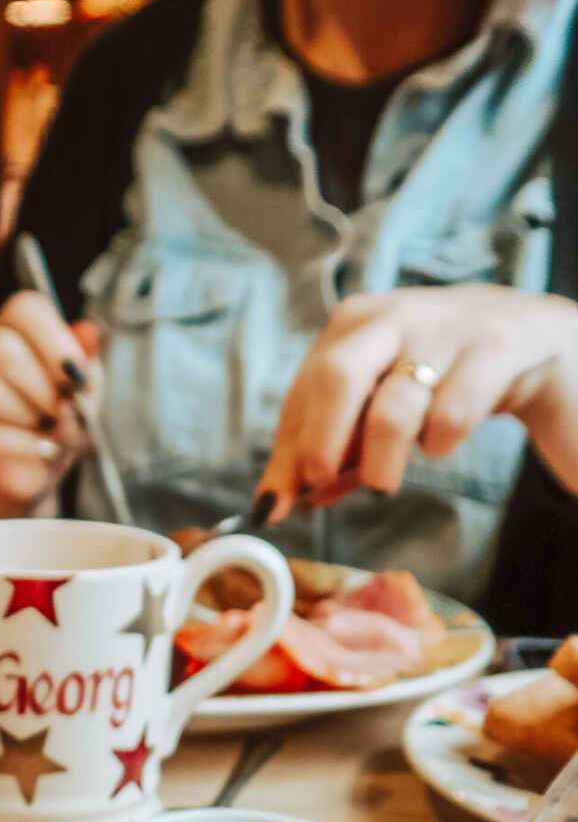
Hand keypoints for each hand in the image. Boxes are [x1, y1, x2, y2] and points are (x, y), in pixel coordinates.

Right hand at [0, 292, 100, 524]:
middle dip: (43, 386)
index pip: (25, 308)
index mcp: (14, 328)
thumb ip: (88, 367)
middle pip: (2, 347)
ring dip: (26, 414)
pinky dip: (20, 444)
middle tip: (62, 411)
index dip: (56, 341)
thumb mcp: (83, 397)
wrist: (26, 474)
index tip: (76, 377)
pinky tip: (42, 450)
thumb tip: (90, 335)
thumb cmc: (54, 425)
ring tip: (46, 431)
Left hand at [259, 287, 577, 513]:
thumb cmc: (451, 381)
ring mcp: (451, 327)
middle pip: (336, 377)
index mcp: (358, 323)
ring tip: (385, 480)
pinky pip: (452, 412)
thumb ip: (335, 451)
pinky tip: (443, 444)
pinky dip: (440, 443)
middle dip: (318, 443)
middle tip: (319, 487)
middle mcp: (398, 315)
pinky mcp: (501, 347)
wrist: (547, 345)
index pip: (306, 389)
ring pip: (393, 405)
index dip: (287, 451)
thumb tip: (275, 501)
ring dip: (380, 461)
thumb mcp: (384, 408)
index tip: (273, 506)